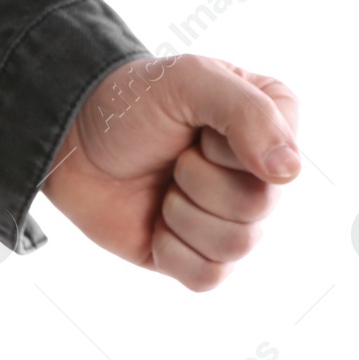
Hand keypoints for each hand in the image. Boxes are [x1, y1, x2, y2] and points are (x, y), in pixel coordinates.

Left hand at [41, 53, 298, 290]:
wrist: (69, 139)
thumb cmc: (131, 103)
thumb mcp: (189, 81)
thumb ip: (248, 113)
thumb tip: (289, 173)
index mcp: (273, 124)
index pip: (280, 164)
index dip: (226, 150)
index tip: (195, 127)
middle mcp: (260, 174)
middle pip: (258, 208)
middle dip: (197, 180)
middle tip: (172, 157)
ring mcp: (230, 218)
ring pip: (237, 246)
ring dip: (182, 213)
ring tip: (163, 186)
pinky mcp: (197, 254)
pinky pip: (209, 277)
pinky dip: (172, 251)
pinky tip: (156, 222)